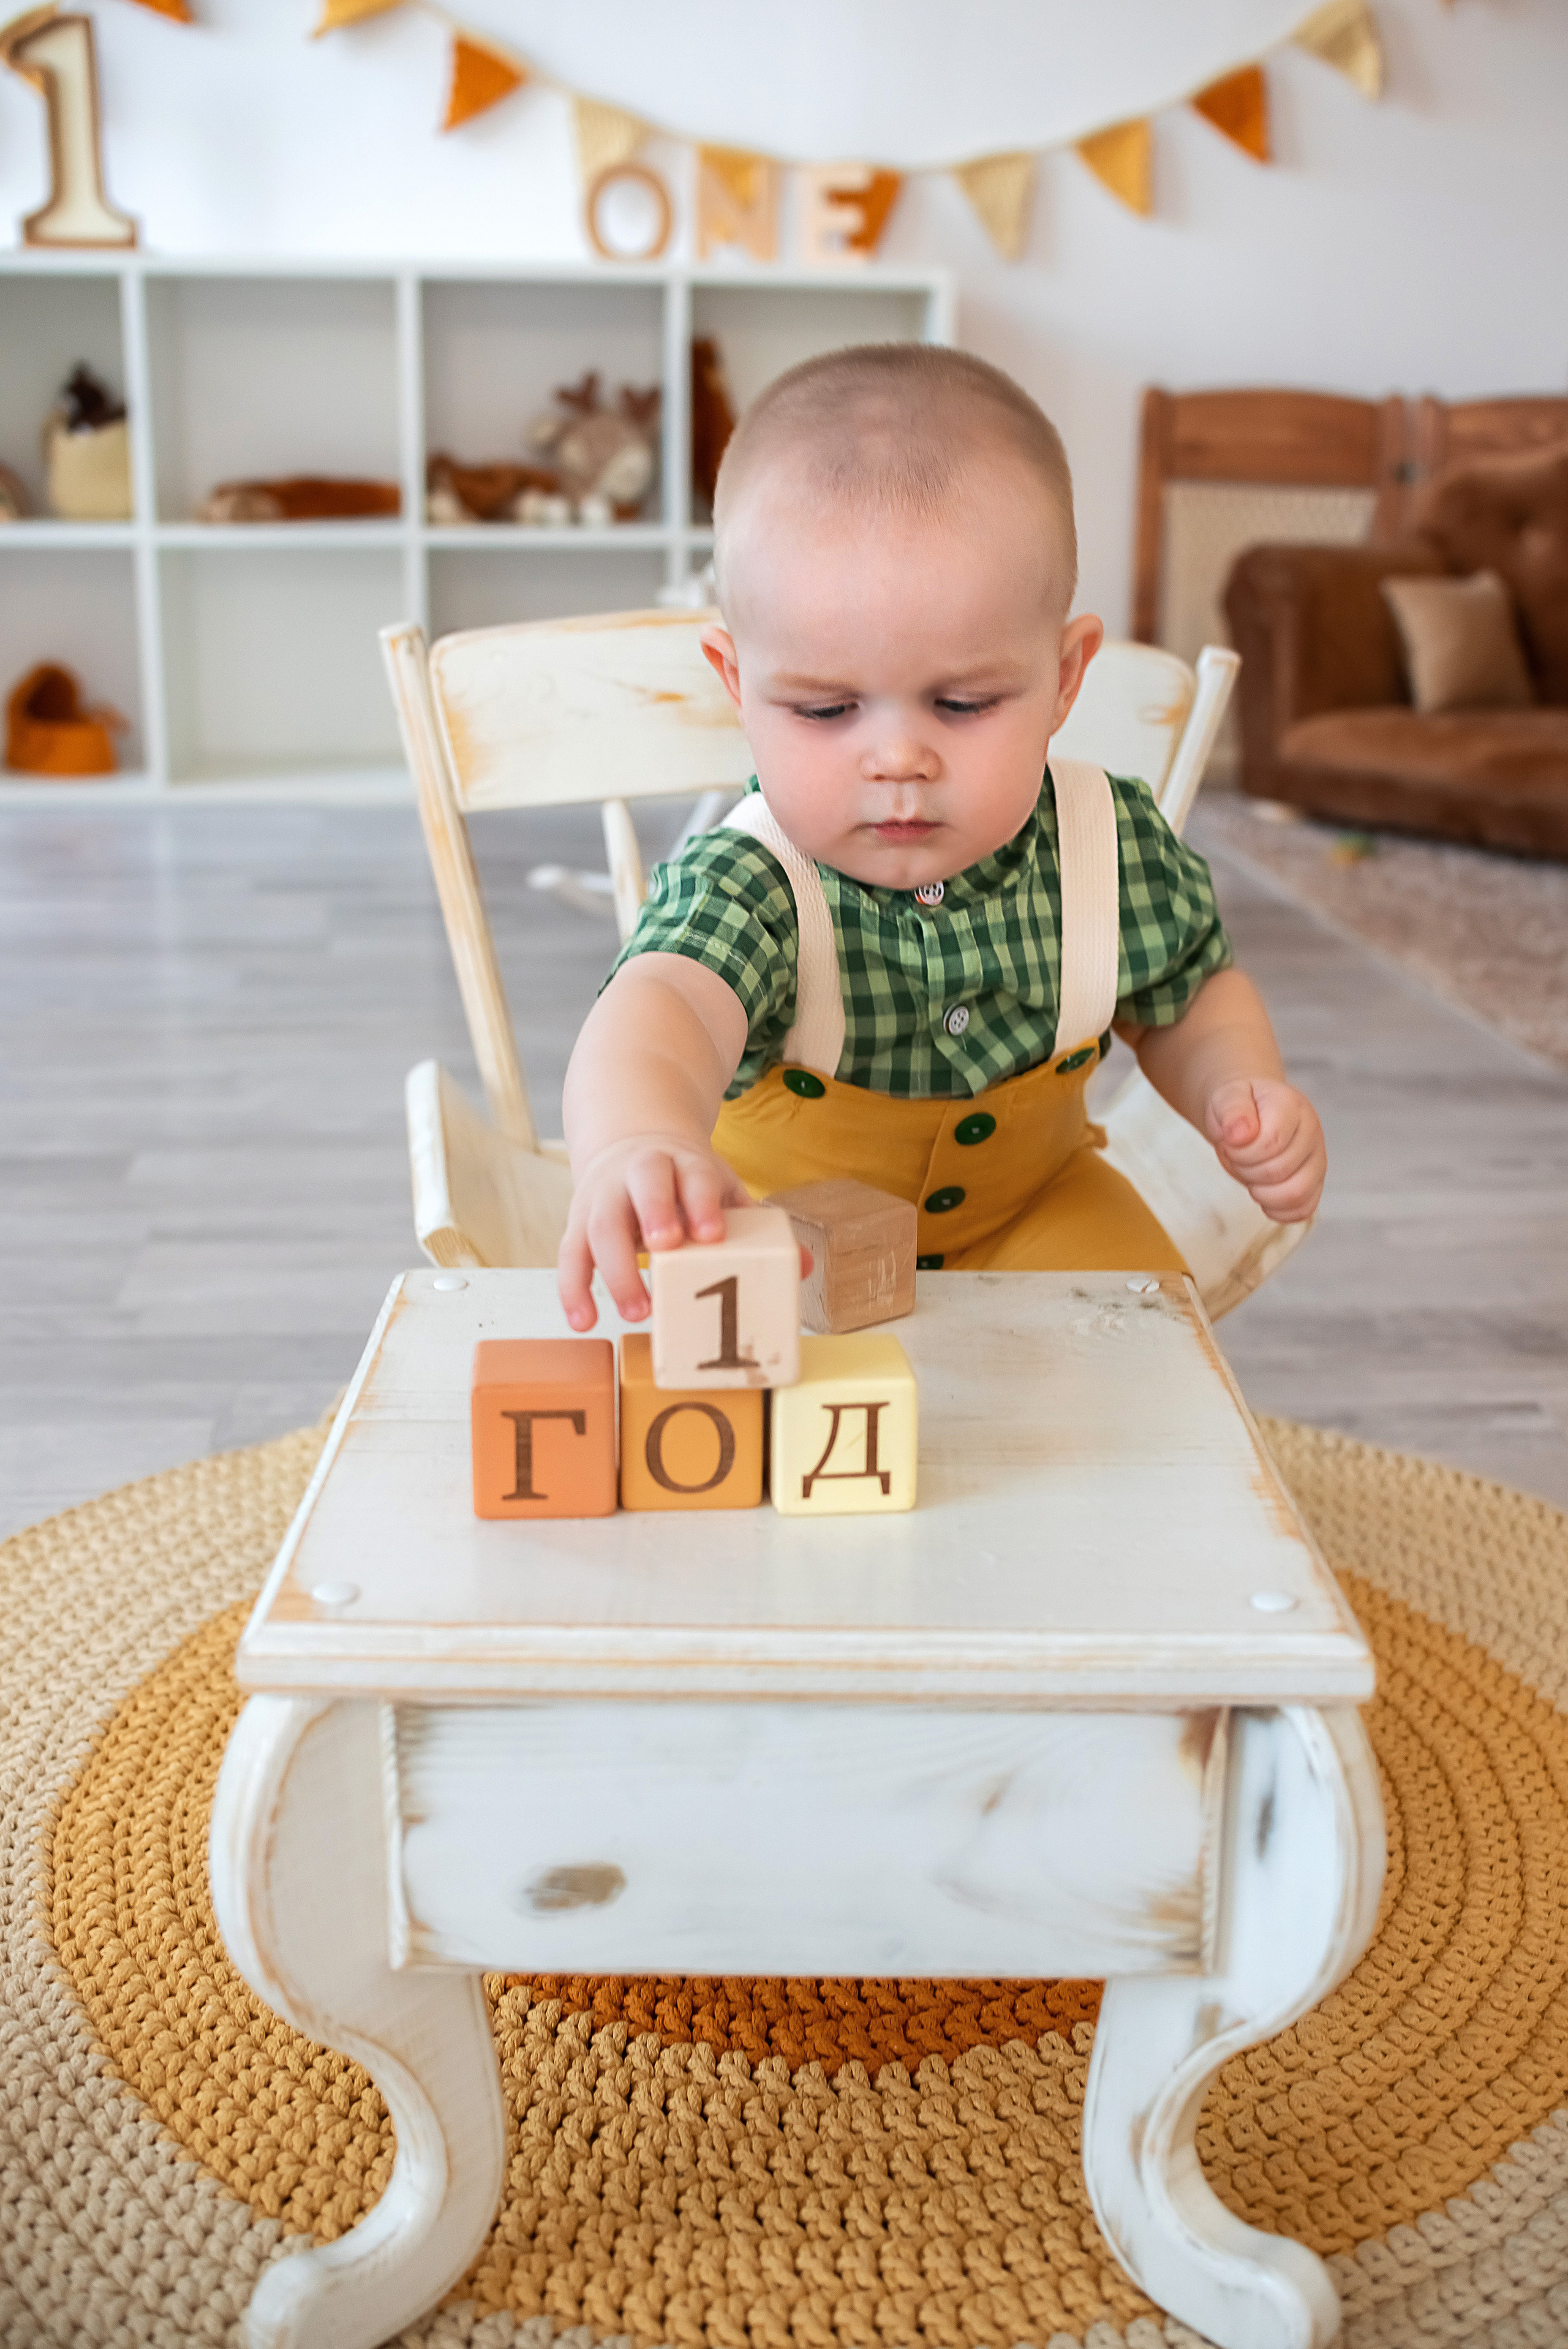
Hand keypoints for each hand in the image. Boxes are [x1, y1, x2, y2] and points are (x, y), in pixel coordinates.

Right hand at [557, 1134, 752, 1330]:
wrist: (630, 1144)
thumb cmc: (683, 1181)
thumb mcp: (718, 1186)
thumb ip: (753, 1222)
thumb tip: (802, 1264)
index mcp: (681, 1162)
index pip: (693, 1176)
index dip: (701, 1203)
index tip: (711, 1234)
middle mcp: (637, 1173)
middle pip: (642, 1189)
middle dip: (654, 1216)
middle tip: (665, 1250)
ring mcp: (604, 1196)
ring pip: (601, 1226)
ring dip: (616, 1269)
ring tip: (636, 1311)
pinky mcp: (578, 1222)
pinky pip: (570, 1254)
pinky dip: (573, 1289)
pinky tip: (584, 1320)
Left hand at [1204, 1077, 1325, 1222]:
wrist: (1247, 1112)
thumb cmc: (1239, 1105)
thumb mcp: (1226, 1097)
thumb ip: (1232, 1110)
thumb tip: (1241, 1134)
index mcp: (1291, 1106)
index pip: (1271, 1143)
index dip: (1242, 1151)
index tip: (1231, 1141)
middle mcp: (1311, 1132)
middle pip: (1279, 1171)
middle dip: (1246, 1169)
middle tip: (1238, 1155)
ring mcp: (1317, 1159)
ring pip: (1296, 1194)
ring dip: (1262, 1193)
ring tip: (1251, 1173)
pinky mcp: (1314, 1182)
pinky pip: (1303, 1210)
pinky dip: (1277, 1209)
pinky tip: (1262, 1192)